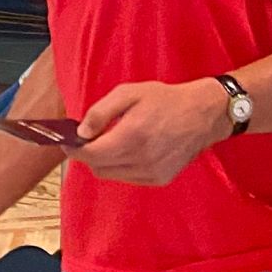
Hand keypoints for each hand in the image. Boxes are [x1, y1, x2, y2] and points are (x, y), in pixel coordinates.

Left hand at [74, 79, 231, 185]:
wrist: (204, 114)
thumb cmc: (164, 100)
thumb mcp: (127, 93)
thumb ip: (100, 112)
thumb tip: (81, 131)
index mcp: (131, 137)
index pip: (90, 154)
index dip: (73, 149)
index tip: (67, 141)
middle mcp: (142, 159)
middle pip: (97, 167)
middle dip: (87, 154)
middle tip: (87, 139)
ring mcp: (153, 172)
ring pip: (111, 174)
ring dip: (103, 161)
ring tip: (109, 141)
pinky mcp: (161, 179)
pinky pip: (128, 177)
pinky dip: (121, 167)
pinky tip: (128, 150)